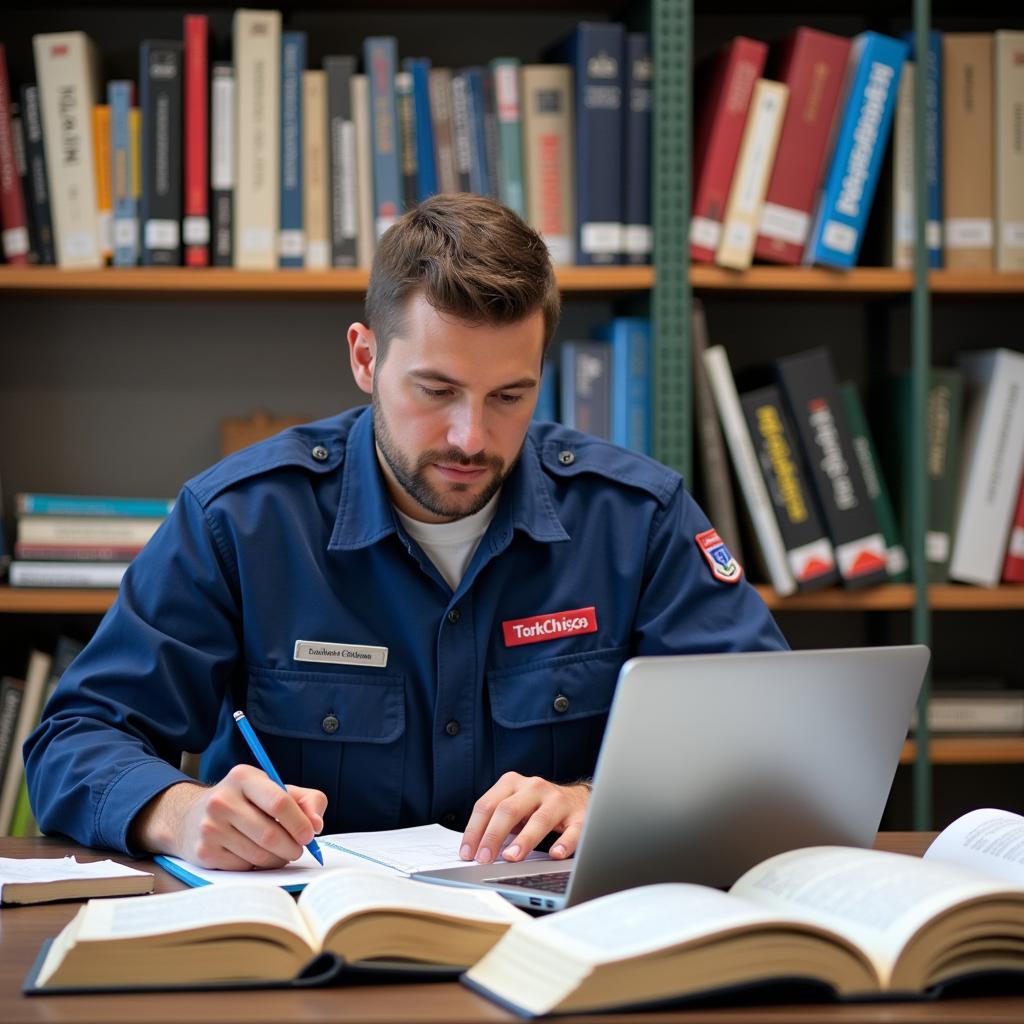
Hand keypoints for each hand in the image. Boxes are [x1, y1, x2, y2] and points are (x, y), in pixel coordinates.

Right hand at [130, 765, 326, 869]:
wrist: (193, 817)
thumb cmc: (246, 803)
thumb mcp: (275, 790)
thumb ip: (306, 800)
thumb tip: (317, 825)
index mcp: (243, 777)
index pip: (279, 802)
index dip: (300, 823)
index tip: (311, 835)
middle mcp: (222, 800)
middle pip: (270, 834)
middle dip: (292, 847)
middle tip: (299, 849)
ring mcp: (210, 827)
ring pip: (258, 854)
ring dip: (277, 859)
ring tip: (280, 852)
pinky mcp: (204, 852)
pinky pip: (244, 867)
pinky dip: (257, 866)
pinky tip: (255, 854)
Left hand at [459, 772, 589, 864]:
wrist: (578, 799)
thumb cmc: (537, 808)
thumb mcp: (514, 807)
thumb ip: (496, 823)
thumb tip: (475, 852)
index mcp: (512, 782)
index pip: (487, 805)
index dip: (474, 830)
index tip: (467, 854)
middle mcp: (534, 787)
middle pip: (509, 810)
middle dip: (493, 835)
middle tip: (484, 859)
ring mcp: (558, 799)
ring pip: (540, 819)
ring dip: (524, 840)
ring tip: (512, 857)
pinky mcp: (579, 815)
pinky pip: (573, 830)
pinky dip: (564, 843)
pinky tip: (555, 854)